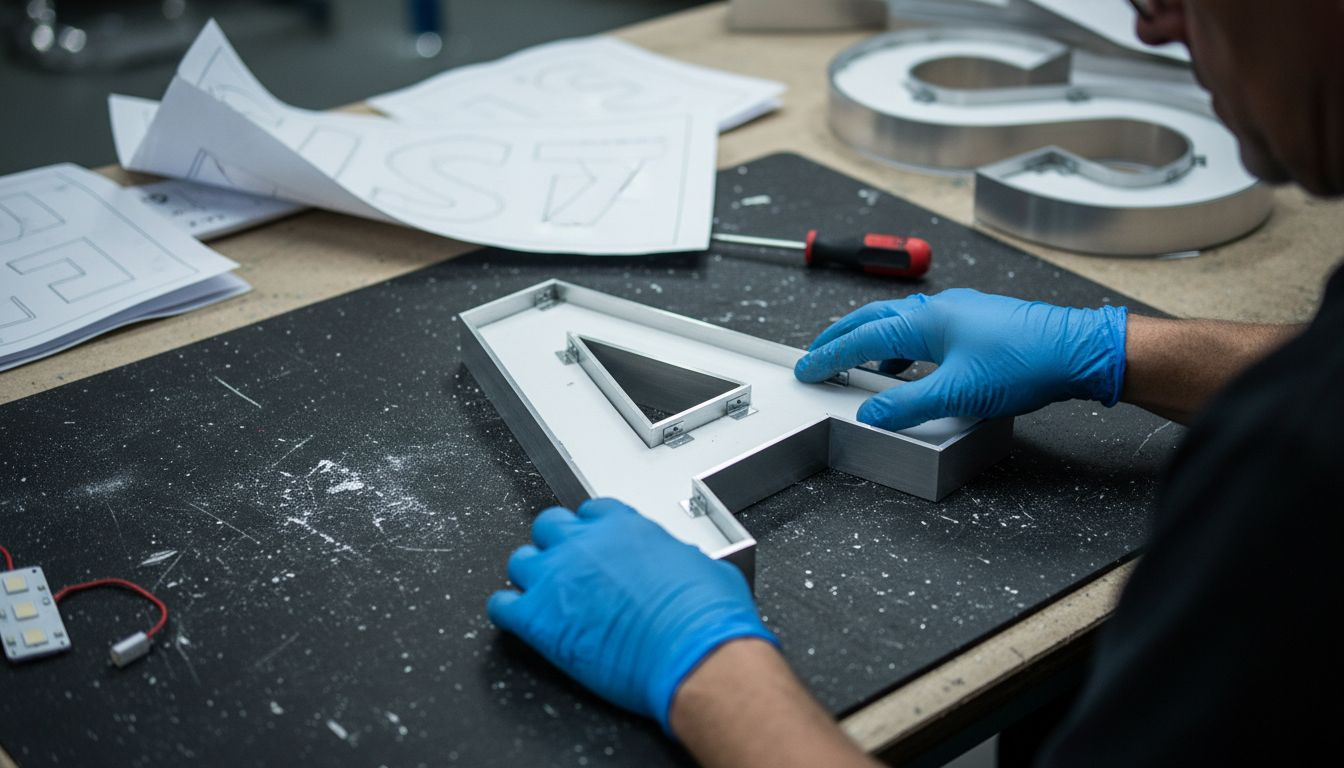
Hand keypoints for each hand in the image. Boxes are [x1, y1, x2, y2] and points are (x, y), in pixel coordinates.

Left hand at [487, 498, 776, 732]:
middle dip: (556, 545)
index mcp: (625, 527)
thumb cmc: (706, 618)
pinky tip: (521, 620)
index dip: (591, 531)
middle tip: (568, 569)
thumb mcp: (704, 568)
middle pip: (549, 526)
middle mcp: (586, 544)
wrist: (695, 655)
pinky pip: (502, 606)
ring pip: (521, 561)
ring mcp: (557, 579)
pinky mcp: (538, 619)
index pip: (590, 512)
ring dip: (532, 577)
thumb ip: (677, 560)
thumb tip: (682, 569)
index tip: (595, 545)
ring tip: (545, 596)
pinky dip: (508, 612)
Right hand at [794, 289, 1127, 430]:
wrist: (1078, 350)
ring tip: (860, 363)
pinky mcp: (979, 322)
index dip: (829, 356)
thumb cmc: (1023, 364)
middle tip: (820, 353)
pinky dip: (904, 345)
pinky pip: (925, 329)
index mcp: (924, 320)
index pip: (861, 338)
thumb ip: (907, 405)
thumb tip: (870, 412)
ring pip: (901, 322)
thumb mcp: (957, 394)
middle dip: (843, 337)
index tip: (807, 368)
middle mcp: (938, 309)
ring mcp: (960, 313)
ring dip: (874, 341)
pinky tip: (912, 365)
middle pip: (875, 318)